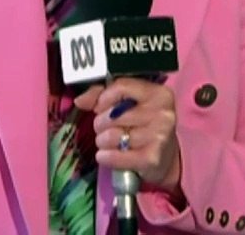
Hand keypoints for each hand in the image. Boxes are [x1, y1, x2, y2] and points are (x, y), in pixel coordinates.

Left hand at [75, 78, 182, 194]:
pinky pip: (115, 156)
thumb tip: (80, 100)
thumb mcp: (129, 104)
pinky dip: (105, 156)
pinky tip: (106, 155)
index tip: (100, 107)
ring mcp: (158, 136)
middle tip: (106, 128)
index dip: (104, 98)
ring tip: (110, 142)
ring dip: (102, 141)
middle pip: (113, 114)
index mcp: (158, 93)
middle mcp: (162, 113)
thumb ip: (103, 95)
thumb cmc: (143, 125)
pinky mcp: (151, 159)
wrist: (164, 158)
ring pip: (111, 135)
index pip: (121, 86)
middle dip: (101, 123)